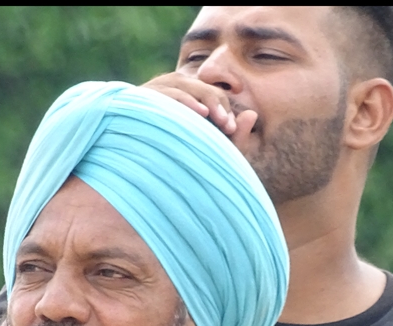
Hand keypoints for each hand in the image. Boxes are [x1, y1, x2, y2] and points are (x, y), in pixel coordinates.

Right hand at [142, 72, 258, 153]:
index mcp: (187, 99)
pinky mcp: (142, 97)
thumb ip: (235, 136)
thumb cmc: (179, 162)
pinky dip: (184, 101)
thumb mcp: (213, 150)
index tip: (231, 128)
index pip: (210, 95)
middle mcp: (171, 90)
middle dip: (216, 103)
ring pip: (183, 84)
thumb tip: (252, 114)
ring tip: (216, 118)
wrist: (140, 173)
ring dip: (202, 99)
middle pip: (200, 87)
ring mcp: (155, 91)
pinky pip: (168, 93)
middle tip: (228, 125)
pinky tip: (198, 114)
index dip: (223, 108)